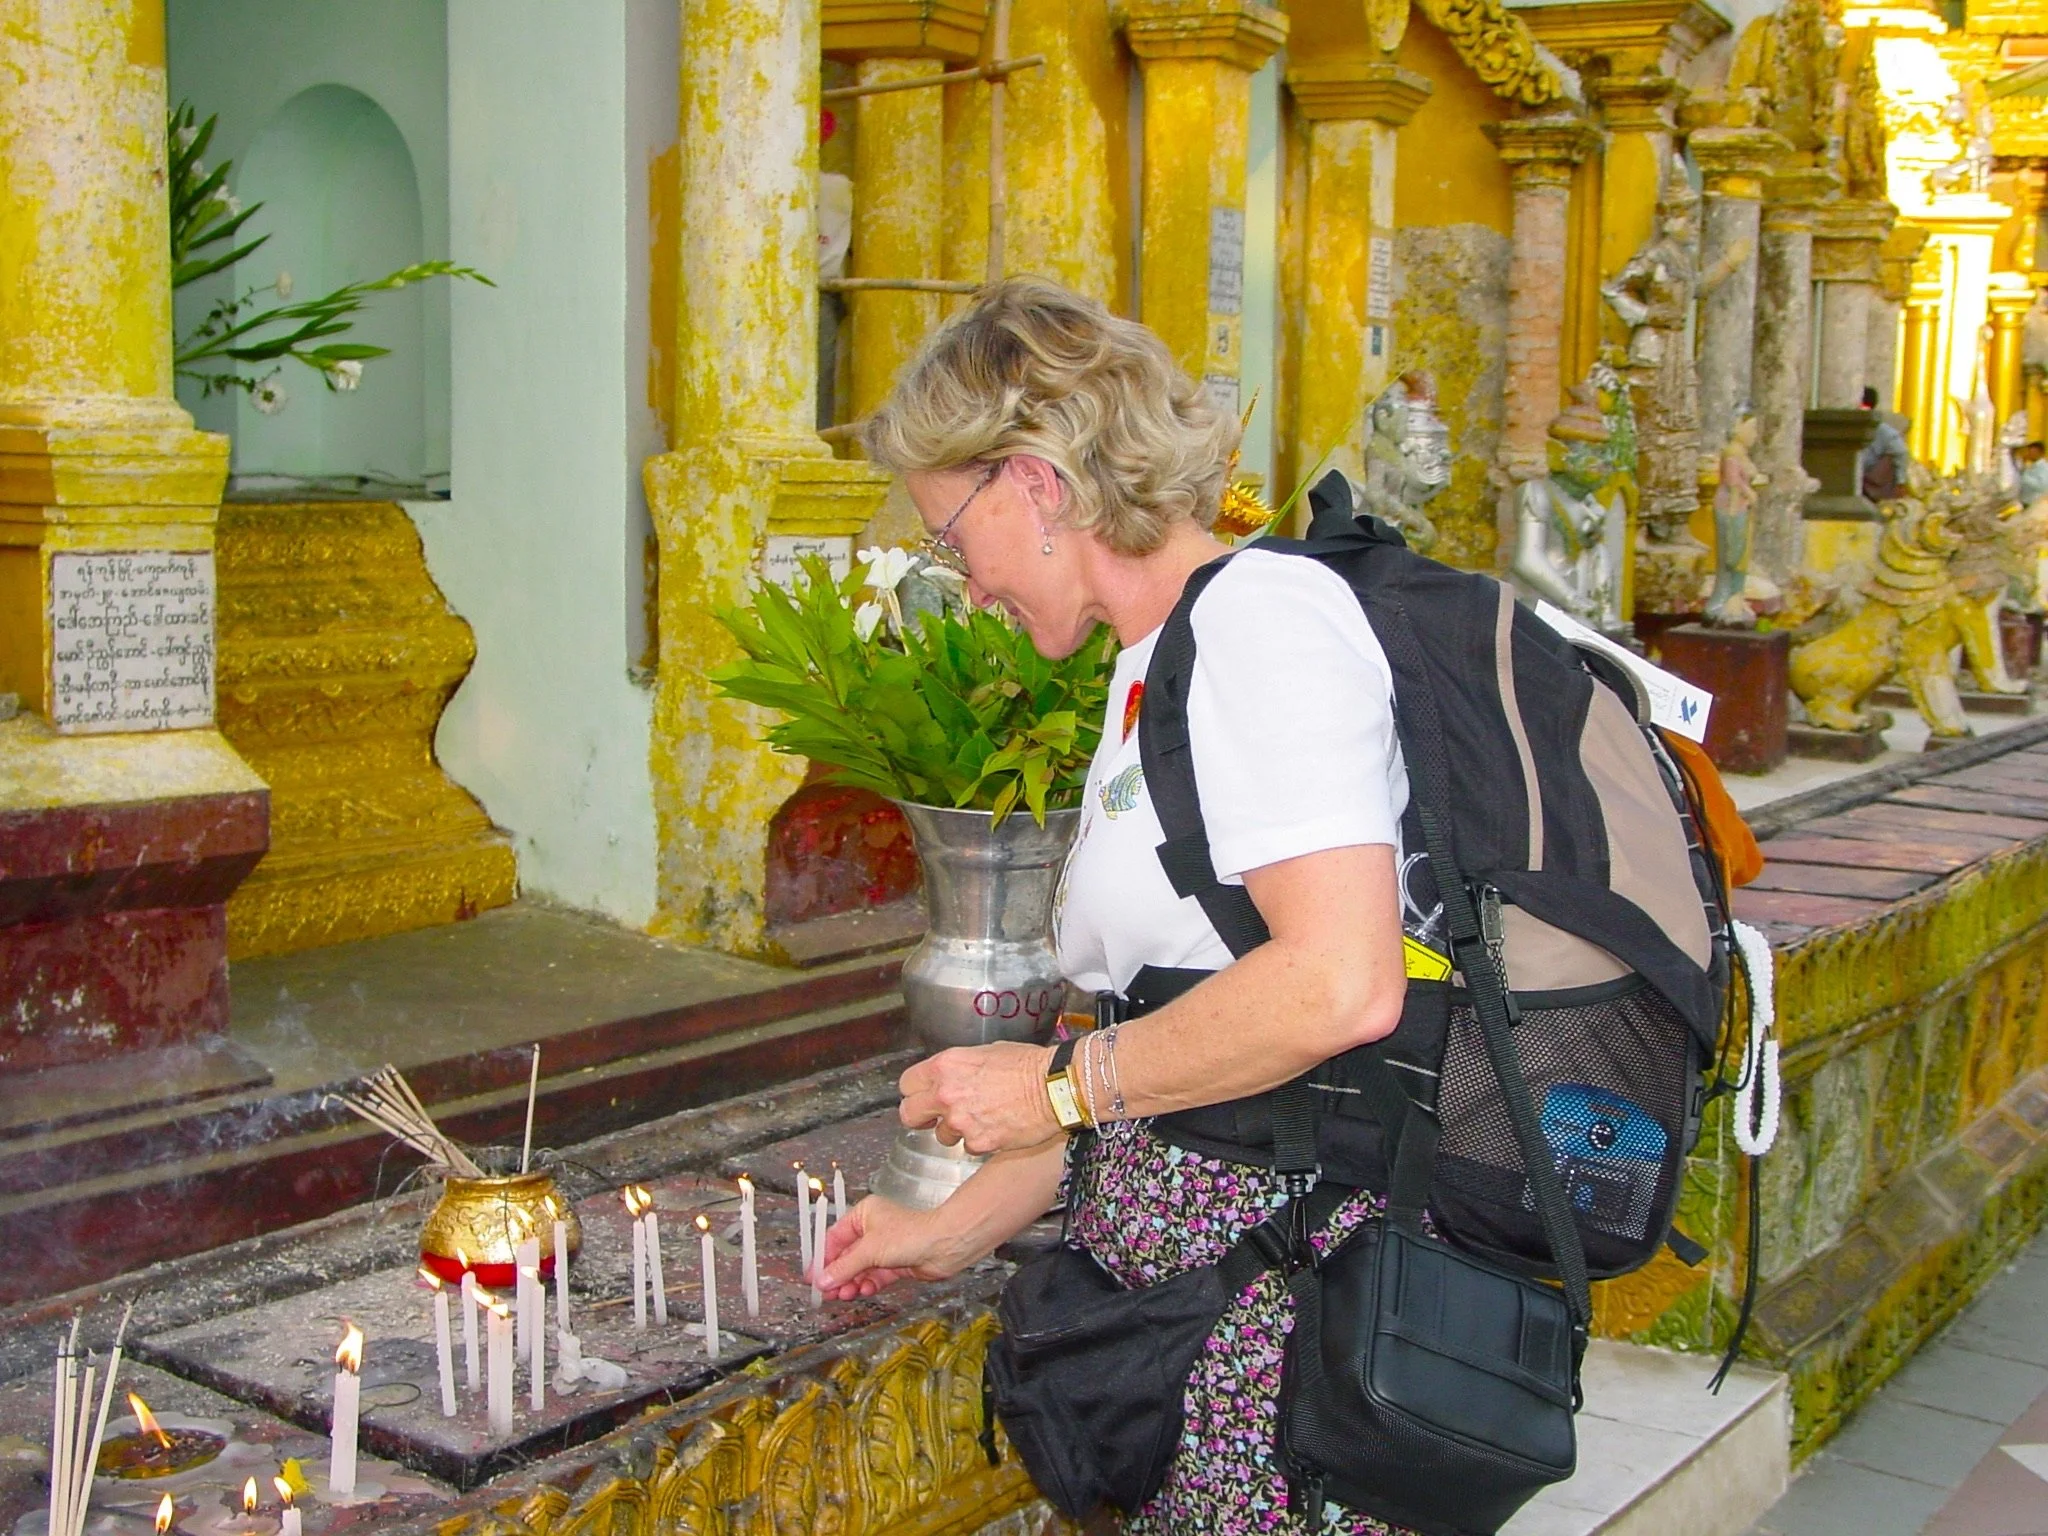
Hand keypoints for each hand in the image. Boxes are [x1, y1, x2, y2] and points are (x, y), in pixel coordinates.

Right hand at [815, 1196, 967, 1299]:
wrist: (944, 1245)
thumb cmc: (910, 1234)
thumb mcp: (869, 1249)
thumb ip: (844, 1267)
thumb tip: (822, 1280)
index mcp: (863, 1215)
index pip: (835, 1238)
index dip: (822, 1258)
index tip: (811, 1277)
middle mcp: (873, 1230)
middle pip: (846, 1255)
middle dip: (836, 1274)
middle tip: (824, 1292)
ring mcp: (885, 1248)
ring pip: (860, 1269)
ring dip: (850, 1282)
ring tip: (842, 1295)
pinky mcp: (896, 1264)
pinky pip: (874, 1276)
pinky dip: (866, 1285)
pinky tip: (860, 1291)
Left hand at [897, 1041, 1060, 1155]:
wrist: (1054, 1087)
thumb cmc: (1027, 1065)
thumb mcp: (985, 1052)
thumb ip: (959, 1068)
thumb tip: (950, 1078)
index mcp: (946, 1066)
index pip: (906, 1084)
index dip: (915, 1091)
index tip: (922, 1096)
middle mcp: (946, 1094)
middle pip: (909, 1114)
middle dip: (919, 1117)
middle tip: (932, 1118)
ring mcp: (961, 1121)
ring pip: (941, 1136)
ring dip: (955, 1131)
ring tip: (980, 1119)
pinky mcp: (978, 1143)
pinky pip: (969, 1146)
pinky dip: (980, 1141)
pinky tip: (997, 1127)